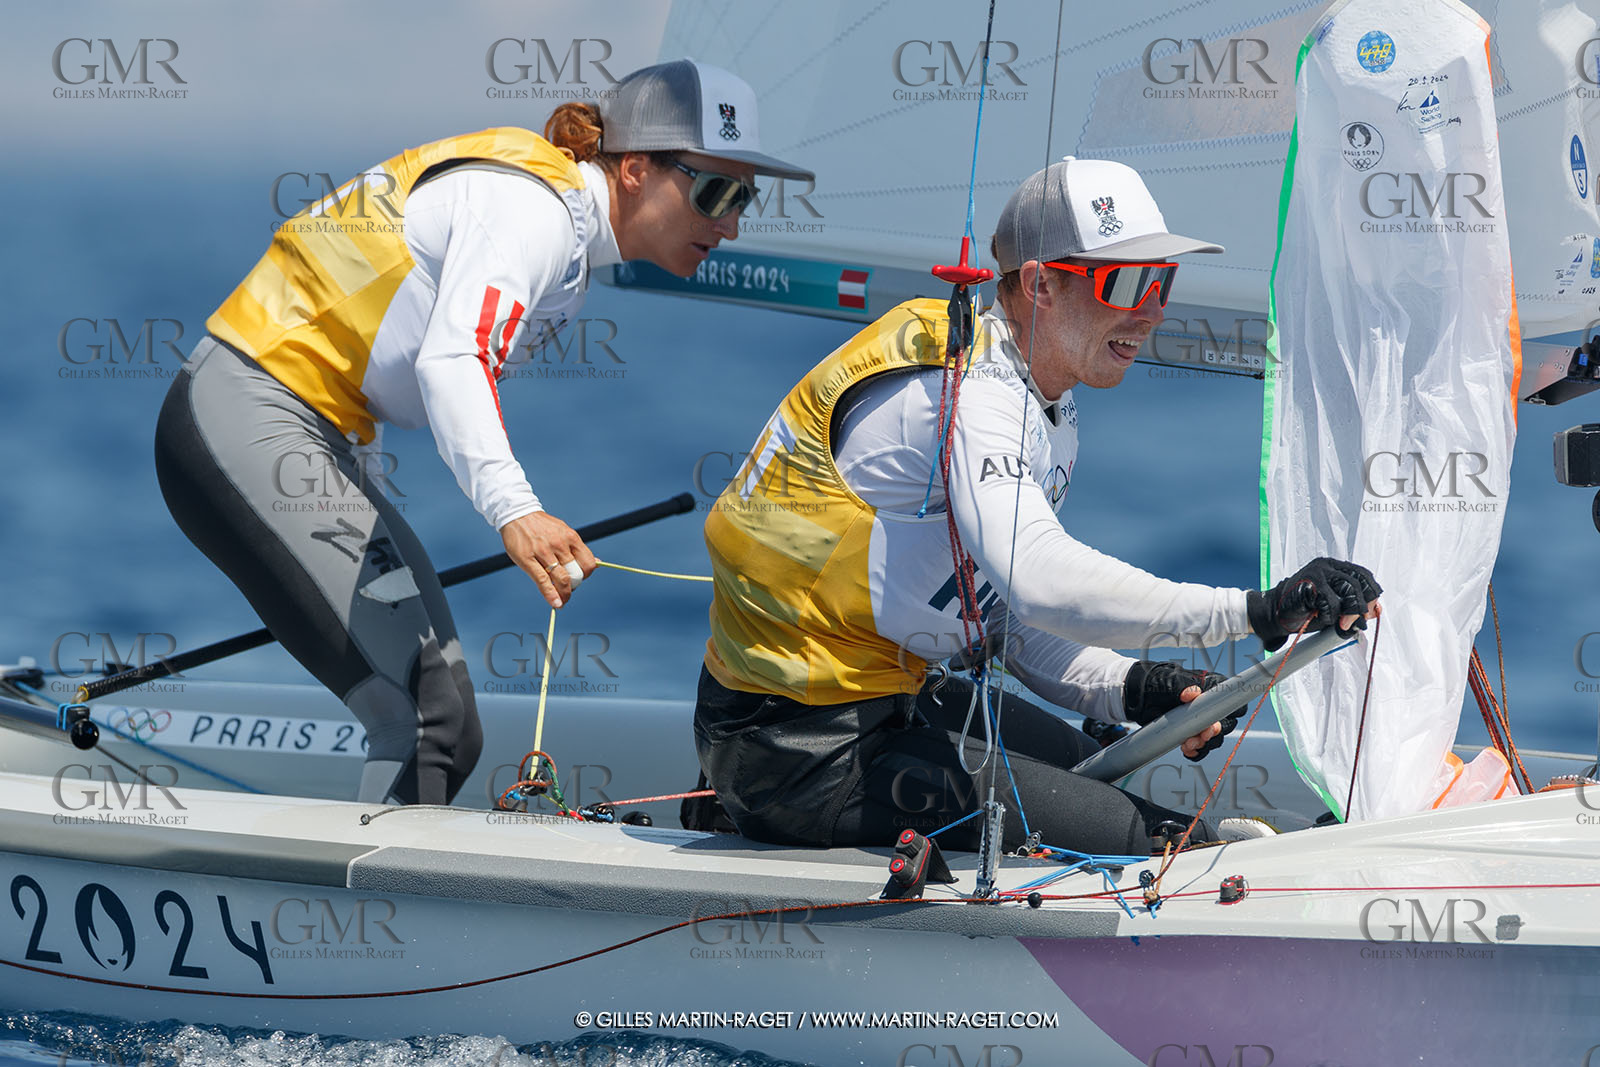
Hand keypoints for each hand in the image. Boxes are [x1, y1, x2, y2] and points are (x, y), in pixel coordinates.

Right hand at [499, 511, 596, 608]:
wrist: (517, 514)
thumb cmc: (542, 527)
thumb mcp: (564, 532)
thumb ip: (578, 548)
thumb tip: (597, 563)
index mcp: (570, 537)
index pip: (588, 563)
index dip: (586, 575)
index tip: (580, 579)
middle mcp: (559, 544)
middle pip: (576, 573)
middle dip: (574, 586)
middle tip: (568, 589)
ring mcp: (543, 551)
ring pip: (561, 579)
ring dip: (564, 594)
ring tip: (562, 600)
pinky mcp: (527, 559)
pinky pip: (543, 580)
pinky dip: (550, 594)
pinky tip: (556, 604)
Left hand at [1123, 659, 1242, 762]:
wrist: (1139, 696)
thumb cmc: (1157, 681)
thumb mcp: (1169, 680)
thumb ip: (1182, 684)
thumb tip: (1192, 693)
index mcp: (1211, 688)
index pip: (1232, 701)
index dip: (1230, 713)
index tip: (1217, 721)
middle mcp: (1209, 706)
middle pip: (1225, 724)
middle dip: (1213, 733)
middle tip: (1201, 736)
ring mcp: (1200, 721)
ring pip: (1213, 738)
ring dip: (1203, 744)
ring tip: (1188, 744)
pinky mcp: (1191, 733)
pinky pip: (1200, 748)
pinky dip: (1195, 752)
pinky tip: (1187, 751)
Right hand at [1247, 557, 1381, 650]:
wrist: (1274, 613)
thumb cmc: (1303, 611)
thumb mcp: (1332, 607)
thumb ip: (1349, 606)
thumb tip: (1372, 613)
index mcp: (1334, 567)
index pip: (1363, 575)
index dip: (1371, 593)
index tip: (1371, 610)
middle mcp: (1327, 566)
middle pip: (1358, 581)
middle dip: (1363, 605)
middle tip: (1359, 621)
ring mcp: (1317, 572)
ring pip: (1348, 588)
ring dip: (1350, 611)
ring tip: (1343, 624)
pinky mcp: (1309, 583)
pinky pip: (1331, 601)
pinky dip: (1331, 615)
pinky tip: (1323, 619)